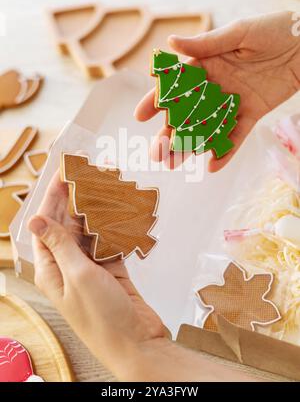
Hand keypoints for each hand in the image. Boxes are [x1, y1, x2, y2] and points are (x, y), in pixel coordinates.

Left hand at [28, 172, 166, 379]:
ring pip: (90, 230)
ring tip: (105, 185)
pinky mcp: (111, 269)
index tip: (64, 174)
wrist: (137, 343)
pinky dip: (114, 225)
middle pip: (68, 224)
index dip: (53, 197)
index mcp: (52, 269)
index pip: (47, 226)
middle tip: (87, 172)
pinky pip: (109, 240)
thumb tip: (35, 219)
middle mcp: (68, 266)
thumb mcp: (77, 277)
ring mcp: (91, 267)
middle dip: (76, 198)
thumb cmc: (102, 317)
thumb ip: (60, 245)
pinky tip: (119, 210)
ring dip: (97, 209)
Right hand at [135, 11, 299, 171]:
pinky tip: (211, 166)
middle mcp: (213, 87)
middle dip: (169, 134)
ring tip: (174, 164)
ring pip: (206, 128)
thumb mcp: (237, 33)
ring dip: (190, 147)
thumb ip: (205, 44)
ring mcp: (231, 102)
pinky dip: (225, 151)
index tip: (140, 116)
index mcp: (205, 65)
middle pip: (186, 114)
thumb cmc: (273, 30)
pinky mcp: (251, 114)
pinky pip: (236, 136)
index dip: (156, 100)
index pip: (174, 86)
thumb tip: (170, 42)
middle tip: (156, 153)